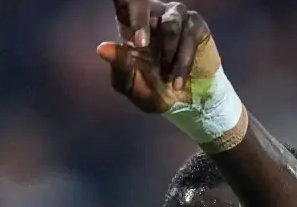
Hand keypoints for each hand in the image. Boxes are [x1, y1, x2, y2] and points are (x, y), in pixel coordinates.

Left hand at [97, 0, 219, 113]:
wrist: (182, 106)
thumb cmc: (152, 89)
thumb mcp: (129, 82)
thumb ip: (118, 63)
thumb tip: (102, 48)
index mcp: (130, 23)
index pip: (122, 1)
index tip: (117, 1)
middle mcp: (152, 13)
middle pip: (141, 3)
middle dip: (140, 21)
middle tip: (140, 44)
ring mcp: (175, 16)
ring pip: (170, 25)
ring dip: (168, 55)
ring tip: (166, 77)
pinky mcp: (195, 24)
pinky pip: (189, 36)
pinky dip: (183, 62)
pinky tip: (178, 80)